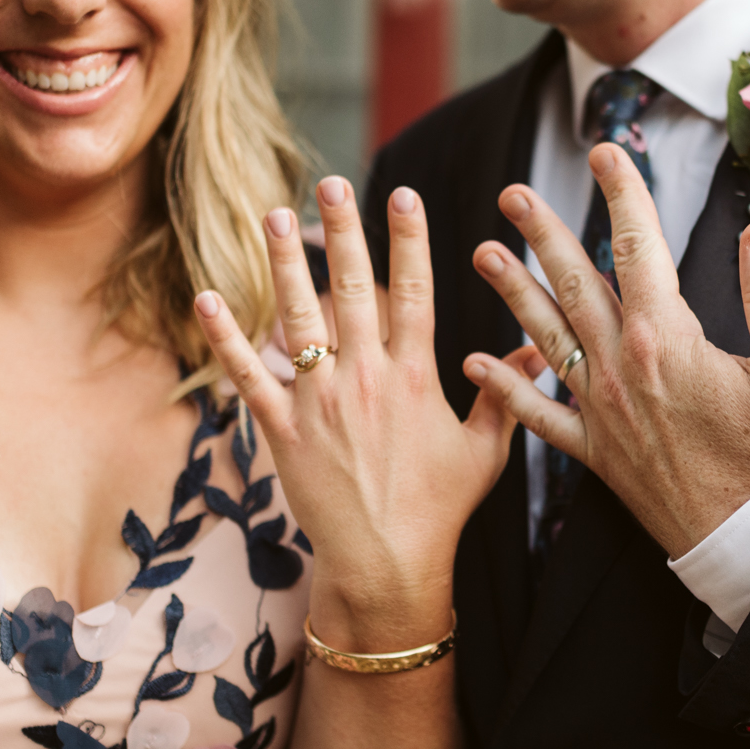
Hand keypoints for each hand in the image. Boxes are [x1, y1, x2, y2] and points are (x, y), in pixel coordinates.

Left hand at [194, 177, 540, 649]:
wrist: (387, 564)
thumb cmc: (440, 510)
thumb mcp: (487, 451)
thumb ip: (507, 393)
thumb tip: (541, 349)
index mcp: (417, 378)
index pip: (416, 292)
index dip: (409, 240)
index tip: (403, 195)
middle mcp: (367, 379)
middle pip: (352, 289)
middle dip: (343, 231)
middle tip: (332, 183)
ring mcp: (320, 402)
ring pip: (297, 319)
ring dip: (282, 265)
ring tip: (272, 216)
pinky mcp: (282, 430)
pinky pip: (250, 375)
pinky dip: (227, 338)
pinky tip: (208, 298)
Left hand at [464, 144, 749, 557]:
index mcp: (665, 340)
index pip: (638, 247)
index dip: (621, 194)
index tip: (604, 152)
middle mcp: (620, 369)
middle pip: (576, 284)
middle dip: (543, 233)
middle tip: (512, 193)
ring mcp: (602, 412)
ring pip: (545, 337)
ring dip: (511, 292)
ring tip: (481, 253)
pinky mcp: (596, 455)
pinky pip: (539, 416)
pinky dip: (506, 388)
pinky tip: (476, 363)